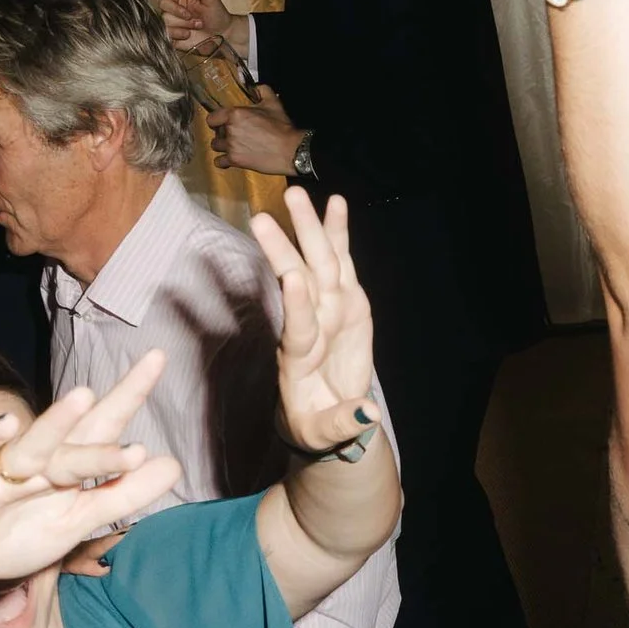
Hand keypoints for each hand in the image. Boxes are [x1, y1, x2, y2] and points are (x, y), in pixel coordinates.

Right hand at [0, 352, 182, 599]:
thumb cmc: (20, 535)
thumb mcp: (78, 520)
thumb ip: (122, 494)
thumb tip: (173, 465)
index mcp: (69, 464)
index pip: (106, 425)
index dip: (131, 394)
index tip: (159, 358)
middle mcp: (41, 457)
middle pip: (81, 427)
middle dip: (113, 401)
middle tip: (148, 370)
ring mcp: (2, 464)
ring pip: (35, 442)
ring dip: (57, 422)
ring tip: (84, 397)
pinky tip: (4, 424)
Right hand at [160, 0, 243, 56]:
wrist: (224, 33)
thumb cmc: (217, 13)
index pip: (164, 2)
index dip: (174, 9)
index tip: (188, 14)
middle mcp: (173, 12)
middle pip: (164, 17)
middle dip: (182, 22)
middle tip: (199, 23)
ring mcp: (173, 26)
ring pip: (165, 29)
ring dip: (182, 31)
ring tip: (196, 30)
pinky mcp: (174, 39)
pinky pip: (167, 40)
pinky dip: (179, 40)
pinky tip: (190, 37)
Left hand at [208, 85, 302, 174]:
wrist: (289, 150)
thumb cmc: (281, 128)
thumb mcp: (273, 103)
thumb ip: (262, 90)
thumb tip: (256, 86)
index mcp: (235, 114)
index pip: (212, 118)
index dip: (217, 119)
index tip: (222, 121)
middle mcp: (230, 130)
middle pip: (215, 132)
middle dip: (223, 132)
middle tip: (234, 133)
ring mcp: (231, 146)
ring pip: (215, 146)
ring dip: (222, 146)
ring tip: (233, 145)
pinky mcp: (235, 160)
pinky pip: (219, 162)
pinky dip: (223, 161)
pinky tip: (231, 158)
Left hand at [251, 187, 380, 455]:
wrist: (327, 414)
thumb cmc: (319, 425)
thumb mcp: (327, 433)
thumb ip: (345, 422)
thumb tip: (368, 414)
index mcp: (300, 360)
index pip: (297, 329)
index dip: (295, 305)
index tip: (292, 280)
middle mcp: (310, 326)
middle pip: (298, 283)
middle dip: (283, 251)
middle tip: (260, 219)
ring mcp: (327, 310)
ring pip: (318, 265)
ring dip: (308, 230)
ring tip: (295, 194)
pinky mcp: (346, 302)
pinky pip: (341, 263)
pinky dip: (339, 234)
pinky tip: (335, 203)